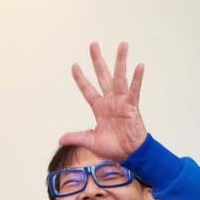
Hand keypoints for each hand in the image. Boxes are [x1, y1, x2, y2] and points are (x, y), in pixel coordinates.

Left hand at [59, 42, 147, 160]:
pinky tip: (139, 66)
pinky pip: (135, 91)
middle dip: (97, 61)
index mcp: (99, 107)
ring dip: (121, 61)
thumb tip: (60, 139)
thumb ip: (76, 137)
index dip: (80, 78)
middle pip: (102, 76)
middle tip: (93, 45)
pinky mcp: (132, 107)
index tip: (74, 65)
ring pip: (120, 78)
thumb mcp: (90, 142)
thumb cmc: (113, 147)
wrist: (129, 154)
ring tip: (122, 45)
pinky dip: (137, 79)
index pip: (87, 89)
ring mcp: (122, 102)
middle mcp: (110, 101)